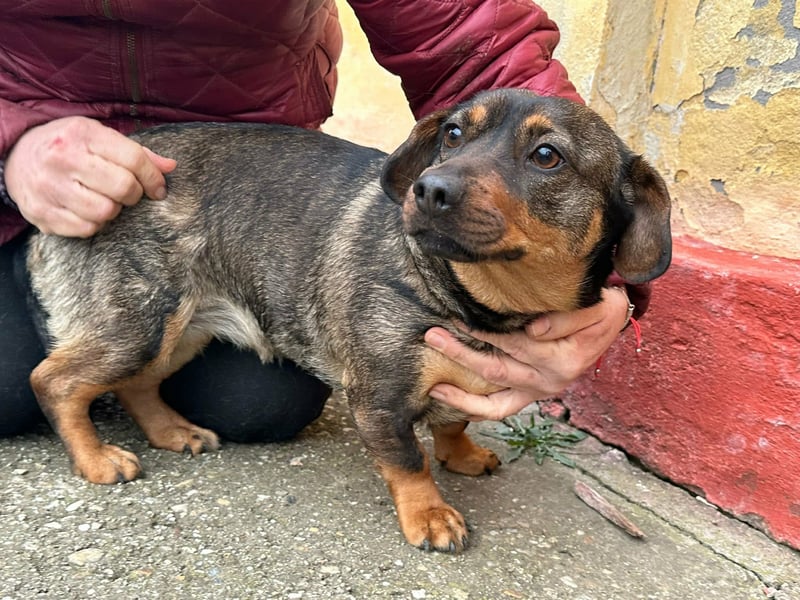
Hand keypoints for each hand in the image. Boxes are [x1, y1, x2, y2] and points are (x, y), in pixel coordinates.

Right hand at [5, 116, 175, 236]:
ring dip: (113, 210)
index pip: (134, 160)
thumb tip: (171, 166)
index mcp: (83, 135)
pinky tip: (87, 210)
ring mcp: (50, 187)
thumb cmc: (68, 146)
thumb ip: (137, 153)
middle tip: (126, 192)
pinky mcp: (42, 212)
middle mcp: (64, 158)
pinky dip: (94, 224)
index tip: (158, 189)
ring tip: (104, 199)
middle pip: (122, 188)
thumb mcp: (99, 137)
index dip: (153, 178)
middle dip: (133, 194)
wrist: (16, 157)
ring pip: (105, 212)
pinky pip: (86, 229)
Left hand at [425, 287, 631, 420]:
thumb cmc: (598, 308)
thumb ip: (564, 318)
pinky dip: (475, 409)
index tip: (458, 316)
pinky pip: (500, 409)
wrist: (610, 321)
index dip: (484, 331)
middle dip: (460, 355)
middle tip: (432, 336)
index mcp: (563, 360)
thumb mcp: (593, 307)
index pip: (515, 344)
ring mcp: (538, 393)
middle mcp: (549, 381)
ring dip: (461, 395)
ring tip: (433, 387)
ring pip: (494, 403)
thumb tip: (533, 330)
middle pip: (495, 371)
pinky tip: (450, 401)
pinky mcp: (531, 396)